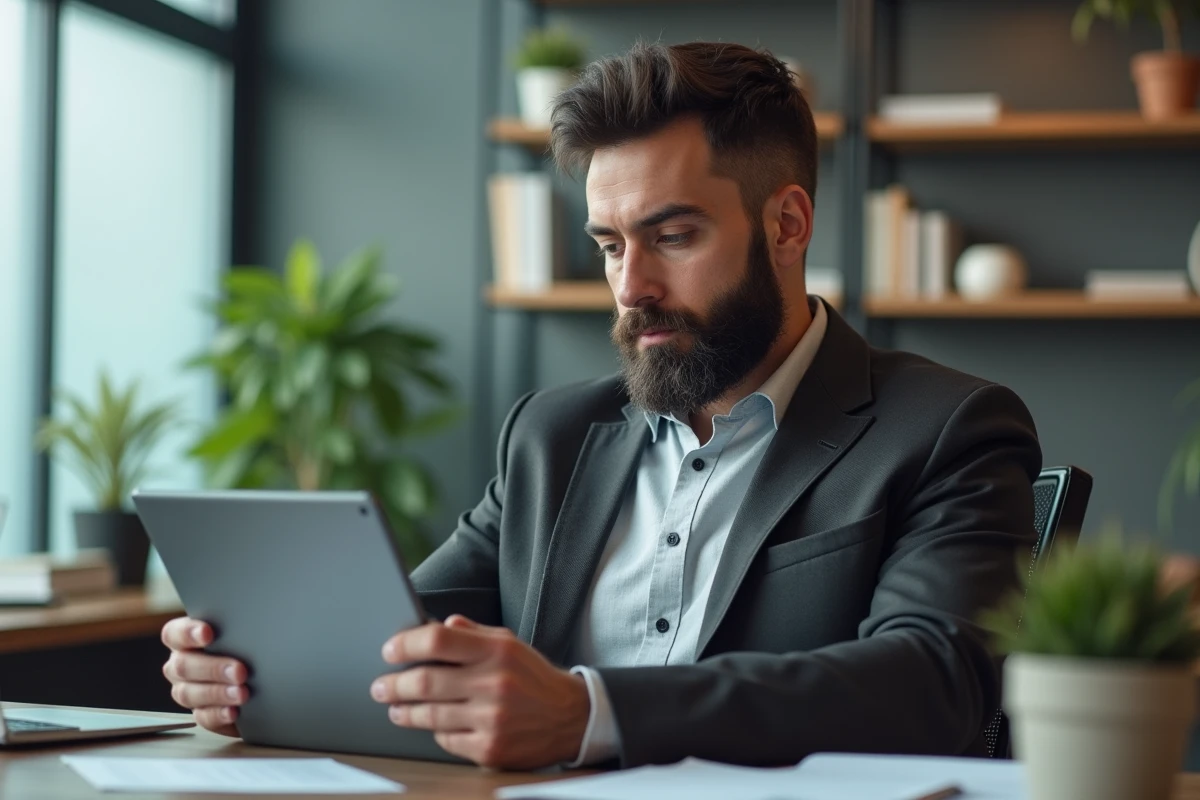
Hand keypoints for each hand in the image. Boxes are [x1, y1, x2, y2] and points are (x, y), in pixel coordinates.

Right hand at [160, 617, 247, 736]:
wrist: (264, 673)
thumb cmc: (248, 642)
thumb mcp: (243, 631)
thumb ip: (237, 627)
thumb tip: (253, 624)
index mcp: (185, 639)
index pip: (174, 633)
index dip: (187, 633)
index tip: (207, 633)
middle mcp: (180, 665)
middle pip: (183, 666)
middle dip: (212, 668)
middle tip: (239, 670)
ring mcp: (187, 690)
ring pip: (189, 694)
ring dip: (217, 693)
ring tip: (242, 693)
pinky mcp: (202, 713)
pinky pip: (203, 717)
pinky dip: (219, 714)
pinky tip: (234, 712)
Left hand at [371, 615, 589, 769]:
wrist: (571, 717)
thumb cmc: (532, 677)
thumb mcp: (509, 644)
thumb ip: (474, 633)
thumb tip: (438, 625)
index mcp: (497, 650)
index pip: (439, 640)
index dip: (407, 644)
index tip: (390, 650)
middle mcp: (494, 683)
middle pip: (426, 680)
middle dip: (394, 684)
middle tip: (380, 686)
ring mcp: (491, 718)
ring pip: (429, 714)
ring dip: (404, 711)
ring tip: (395, 707)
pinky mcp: (490, 748)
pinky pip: (446, 739)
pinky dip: (434, 731)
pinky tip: (431, 724)